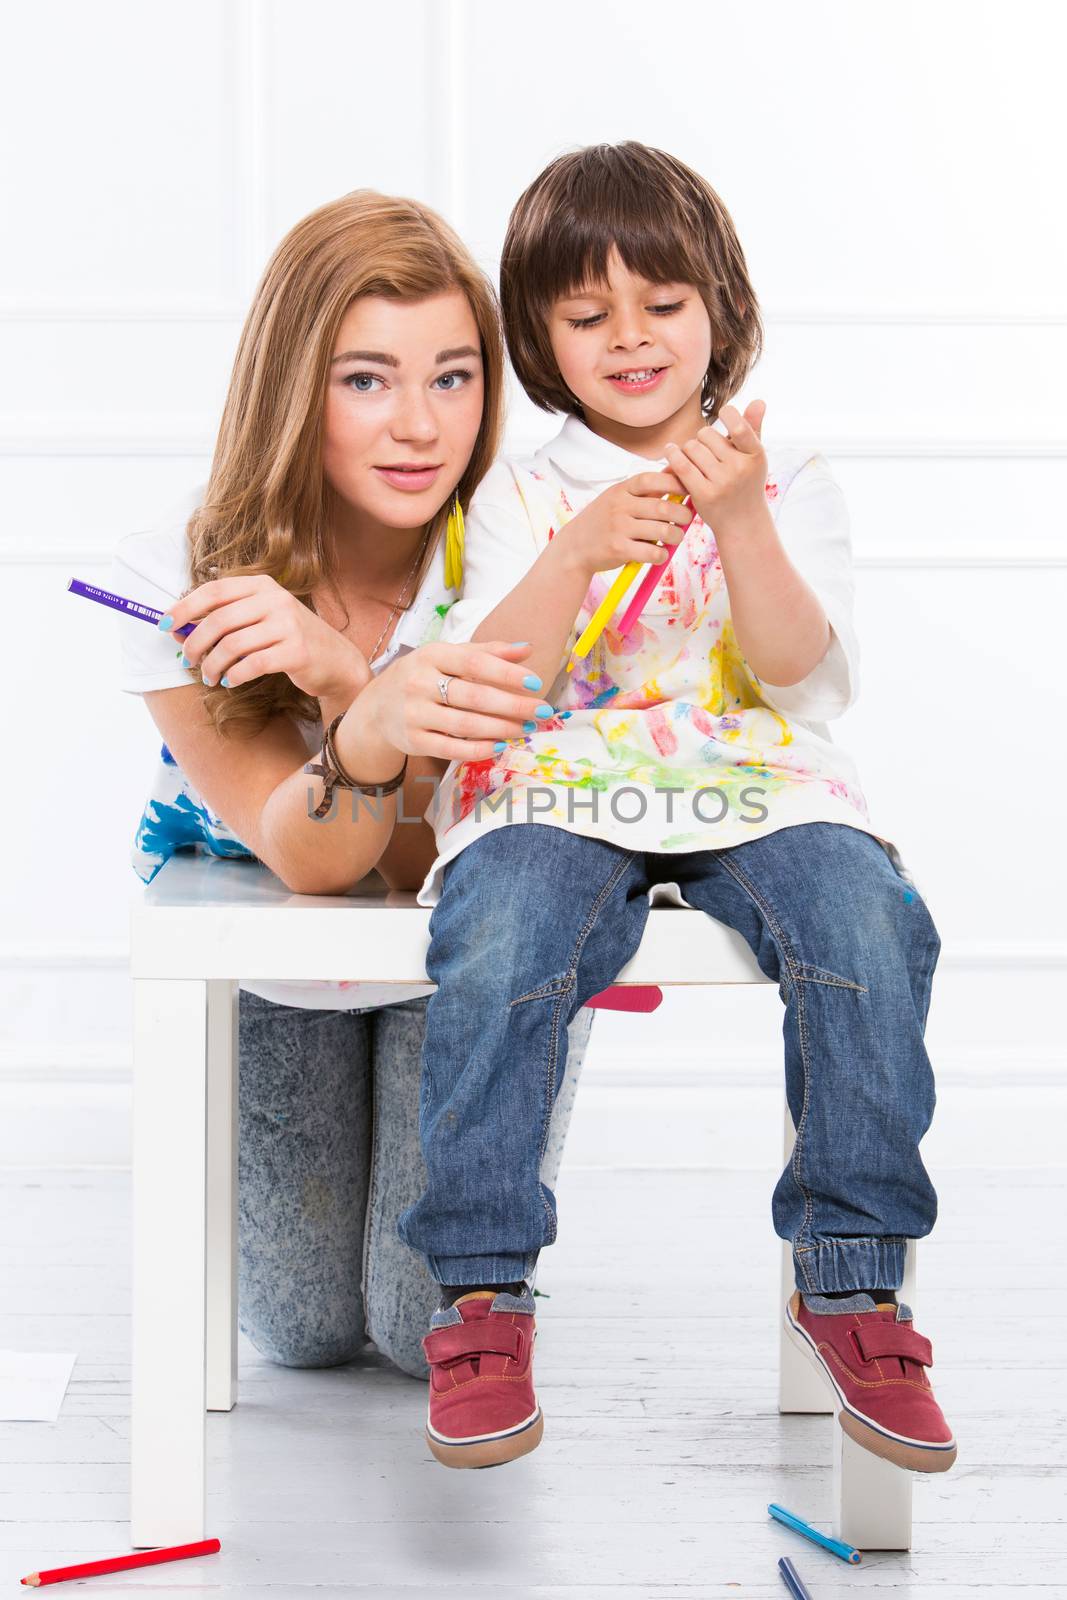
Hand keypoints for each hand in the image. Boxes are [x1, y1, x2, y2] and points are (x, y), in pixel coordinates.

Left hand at [160, 574, 370, 701]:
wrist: (336, 661)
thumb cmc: (290, 640)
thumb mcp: (259, 621)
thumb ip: (224, 621)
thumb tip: (178, 631)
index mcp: (263, 586)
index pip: (214, 591)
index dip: (185, 607)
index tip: (165, 625)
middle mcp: (276, 600)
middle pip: (219, 620)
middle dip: (196, 643)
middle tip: (188, 660)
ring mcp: (288, 625)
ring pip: (232, 645)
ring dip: (212, 665)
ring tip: (209, 677)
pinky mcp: (296, 652)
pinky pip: (252, 665)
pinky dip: (234, 675)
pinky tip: (230, 681)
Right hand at [353, 640, 554, 763]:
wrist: (376, 708)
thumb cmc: (422, 678)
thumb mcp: (446, 657)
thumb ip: (486, 652)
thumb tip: (526, 649)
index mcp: (431, 656)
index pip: (473, 663)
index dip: (506, 673)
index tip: (536, 682)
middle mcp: (419, 683)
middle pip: (474, 696)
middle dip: (514, 705)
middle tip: (543, 711)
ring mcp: (414, 714)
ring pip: (466, 724)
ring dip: (503, 728)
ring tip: (528, 728)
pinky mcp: (413, 741)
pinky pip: (452, 748)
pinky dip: (480, 749)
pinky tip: (502, 745)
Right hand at [559, 471, 694, 578]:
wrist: (574, 548)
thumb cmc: (603, 522)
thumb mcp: (617, 498)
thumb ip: (644, 490)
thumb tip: (675, 472)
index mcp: (620, 490)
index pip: (651, 479)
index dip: (674, 483)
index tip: (687, 490)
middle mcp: (619, 507)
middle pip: (662, 507)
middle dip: (682, 514)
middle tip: (687, 519)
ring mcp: (618, 528)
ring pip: (662, 531)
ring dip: (677, 536)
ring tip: (676, 537)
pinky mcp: (619, 550)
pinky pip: (652, 552)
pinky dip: (662, 555)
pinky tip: (660, 554)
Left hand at [663, 400, 767, 536]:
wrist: (742, 523)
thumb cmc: (747, 483)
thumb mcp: (754, 457)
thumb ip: (754, 428)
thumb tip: (759, 400)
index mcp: (755, 455)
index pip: (739, 426)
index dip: (728, 414)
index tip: (723, 414)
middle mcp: (740, 469)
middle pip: (706, 434)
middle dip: (702, 439)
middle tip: (707, 451)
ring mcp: (722, 482)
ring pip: (692, 448)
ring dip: (688, 450)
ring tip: (696, 459)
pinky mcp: (704, 494)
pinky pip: (682, 465)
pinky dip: (673, 455)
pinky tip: (669, 450)